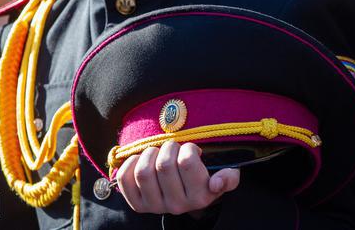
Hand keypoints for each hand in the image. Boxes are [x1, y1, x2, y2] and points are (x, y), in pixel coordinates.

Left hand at [116, 141, 240, 214]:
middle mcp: (177, 206)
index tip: (191, 150)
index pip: (186, 162)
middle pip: (164, 164)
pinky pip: (125, 179)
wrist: (186, 198)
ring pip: (143, 171)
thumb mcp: (222, 179)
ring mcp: (154, 207)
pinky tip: (142, 159)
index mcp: (199, 197)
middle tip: (174, 148)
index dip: (188, 148)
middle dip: (169, 147)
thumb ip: (229, 178)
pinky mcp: (137, 205)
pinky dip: (131, 162)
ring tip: (158, 152)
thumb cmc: (204, 180)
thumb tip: (218, 182)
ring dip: (150, 153)